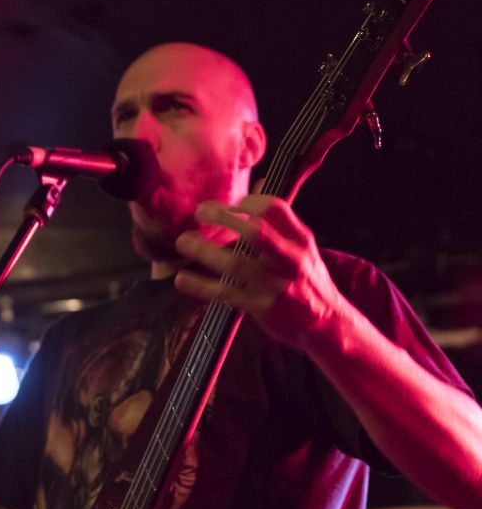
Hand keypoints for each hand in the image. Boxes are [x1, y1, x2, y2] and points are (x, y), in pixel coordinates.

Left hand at [174, 192, 342, 351]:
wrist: (326, 324)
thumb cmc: (307, 280)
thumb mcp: (301, 247)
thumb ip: (278, 220)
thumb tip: (257, 184)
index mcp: (300, 239)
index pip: (275, 208)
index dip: (248, 202)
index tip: (229, 204)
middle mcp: (290, 259)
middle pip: (256, 232)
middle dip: (224, 217)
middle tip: (200, 212)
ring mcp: (276, 285)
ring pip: (236, 264)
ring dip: (205, 251)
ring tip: (183, 242)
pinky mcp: (262, 307)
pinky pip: (226, 293)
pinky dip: (201, 286)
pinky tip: (183, 280)